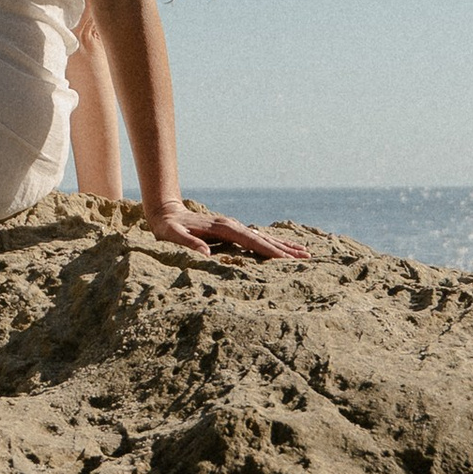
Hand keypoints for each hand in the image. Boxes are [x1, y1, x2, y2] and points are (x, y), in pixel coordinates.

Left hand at [140, 201, 308, 264]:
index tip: (287, 261)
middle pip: (263, 238)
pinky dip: (271, 242)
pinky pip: (256, 237)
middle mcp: (231, 225)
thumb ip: (187, 242)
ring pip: (263, 236)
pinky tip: (281, 247)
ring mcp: (232, 226)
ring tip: (304, 252)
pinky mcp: (231, 229)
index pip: (251, 241)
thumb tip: (206, 253)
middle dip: (284, 249)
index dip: (269, 251)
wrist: (165, 212)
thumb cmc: (167, 227)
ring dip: (283, 245)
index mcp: (222, 228)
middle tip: (307, 257)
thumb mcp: (171, 235)